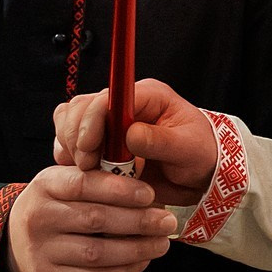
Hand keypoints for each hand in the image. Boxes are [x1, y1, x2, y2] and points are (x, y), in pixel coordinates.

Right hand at [4, 164, 175, 271]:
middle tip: (166, 221)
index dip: (120, 190)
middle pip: (95, 219)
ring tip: (161, 244)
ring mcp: (41, 250)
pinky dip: (123, 271)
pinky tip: (142, 262)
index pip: (84, 184)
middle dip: (138, 221)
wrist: (14, 240)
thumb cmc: (55, 205)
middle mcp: (39, 217)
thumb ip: (96, 179)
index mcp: (45, 185)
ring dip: (136, 249)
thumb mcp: (64, 182)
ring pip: (97, 252)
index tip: (150, 194)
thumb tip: (145, 185)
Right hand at [53, 81, 216, 205]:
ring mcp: (110, 122)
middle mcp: (124, 104)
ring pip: (70, 121)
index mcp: (148, 96)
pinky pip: (72, 142)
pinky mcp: (101, 142)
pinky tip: (83, 173)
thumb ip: (161, 141)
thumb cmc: (200, 155)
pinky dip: (70, 156)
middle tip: (87, 165)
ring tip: (87, 170)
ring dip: (71, 146)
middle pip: (81, 106)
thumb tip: (130, 135)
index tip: (88, 146)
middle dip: (77, 135)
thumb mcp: (189, 149)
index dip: (92, 119)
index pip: (109, 96)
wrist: (199, 175)